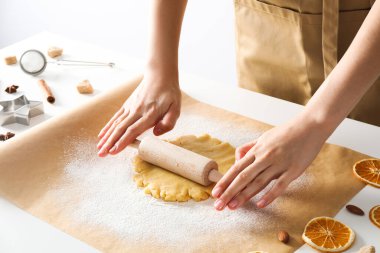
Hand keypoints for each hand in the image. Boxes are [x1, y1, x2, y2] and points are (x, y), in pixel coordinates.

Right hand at [97, 71, 180, 156]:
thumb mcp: (176, 108)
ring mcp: (130, 107)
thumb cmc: (169, 93)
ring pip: (116, 124)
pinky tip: (102, 135)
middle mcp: (137, 111)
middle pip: (121, 129)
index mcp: (150, 114)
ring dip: (107, 137)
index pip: (133, 130)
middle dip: (110, 143)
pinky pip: (116, 117)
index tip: (114, 151)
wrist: (160, 74)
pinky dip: (108, 126)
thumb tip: (156, 133)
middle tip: (102, 154)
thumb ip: (169, 122)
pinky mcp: (127, 104)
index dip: (123, 141)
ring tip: (99, 148)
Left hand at [211, 118, 328, 210]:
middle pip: (243, 177)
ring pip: (258, 182)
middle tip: (218, 205)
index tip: (215, 192)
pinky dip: (270, 195)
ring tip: (233, 206)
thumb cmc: (286, 132)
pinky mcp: (293, 170)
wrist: (310, 125)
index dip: (224, 181)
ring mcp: (279, 164)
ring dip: (244, 195)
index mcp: (257, 150)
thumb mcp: (264, 137)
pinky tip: (260, 204)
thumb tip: (237, 158)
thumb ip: (250, 148)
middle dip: (229, 192)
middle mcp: (265, 157)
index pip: (236, 168)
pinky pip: (280, 185)